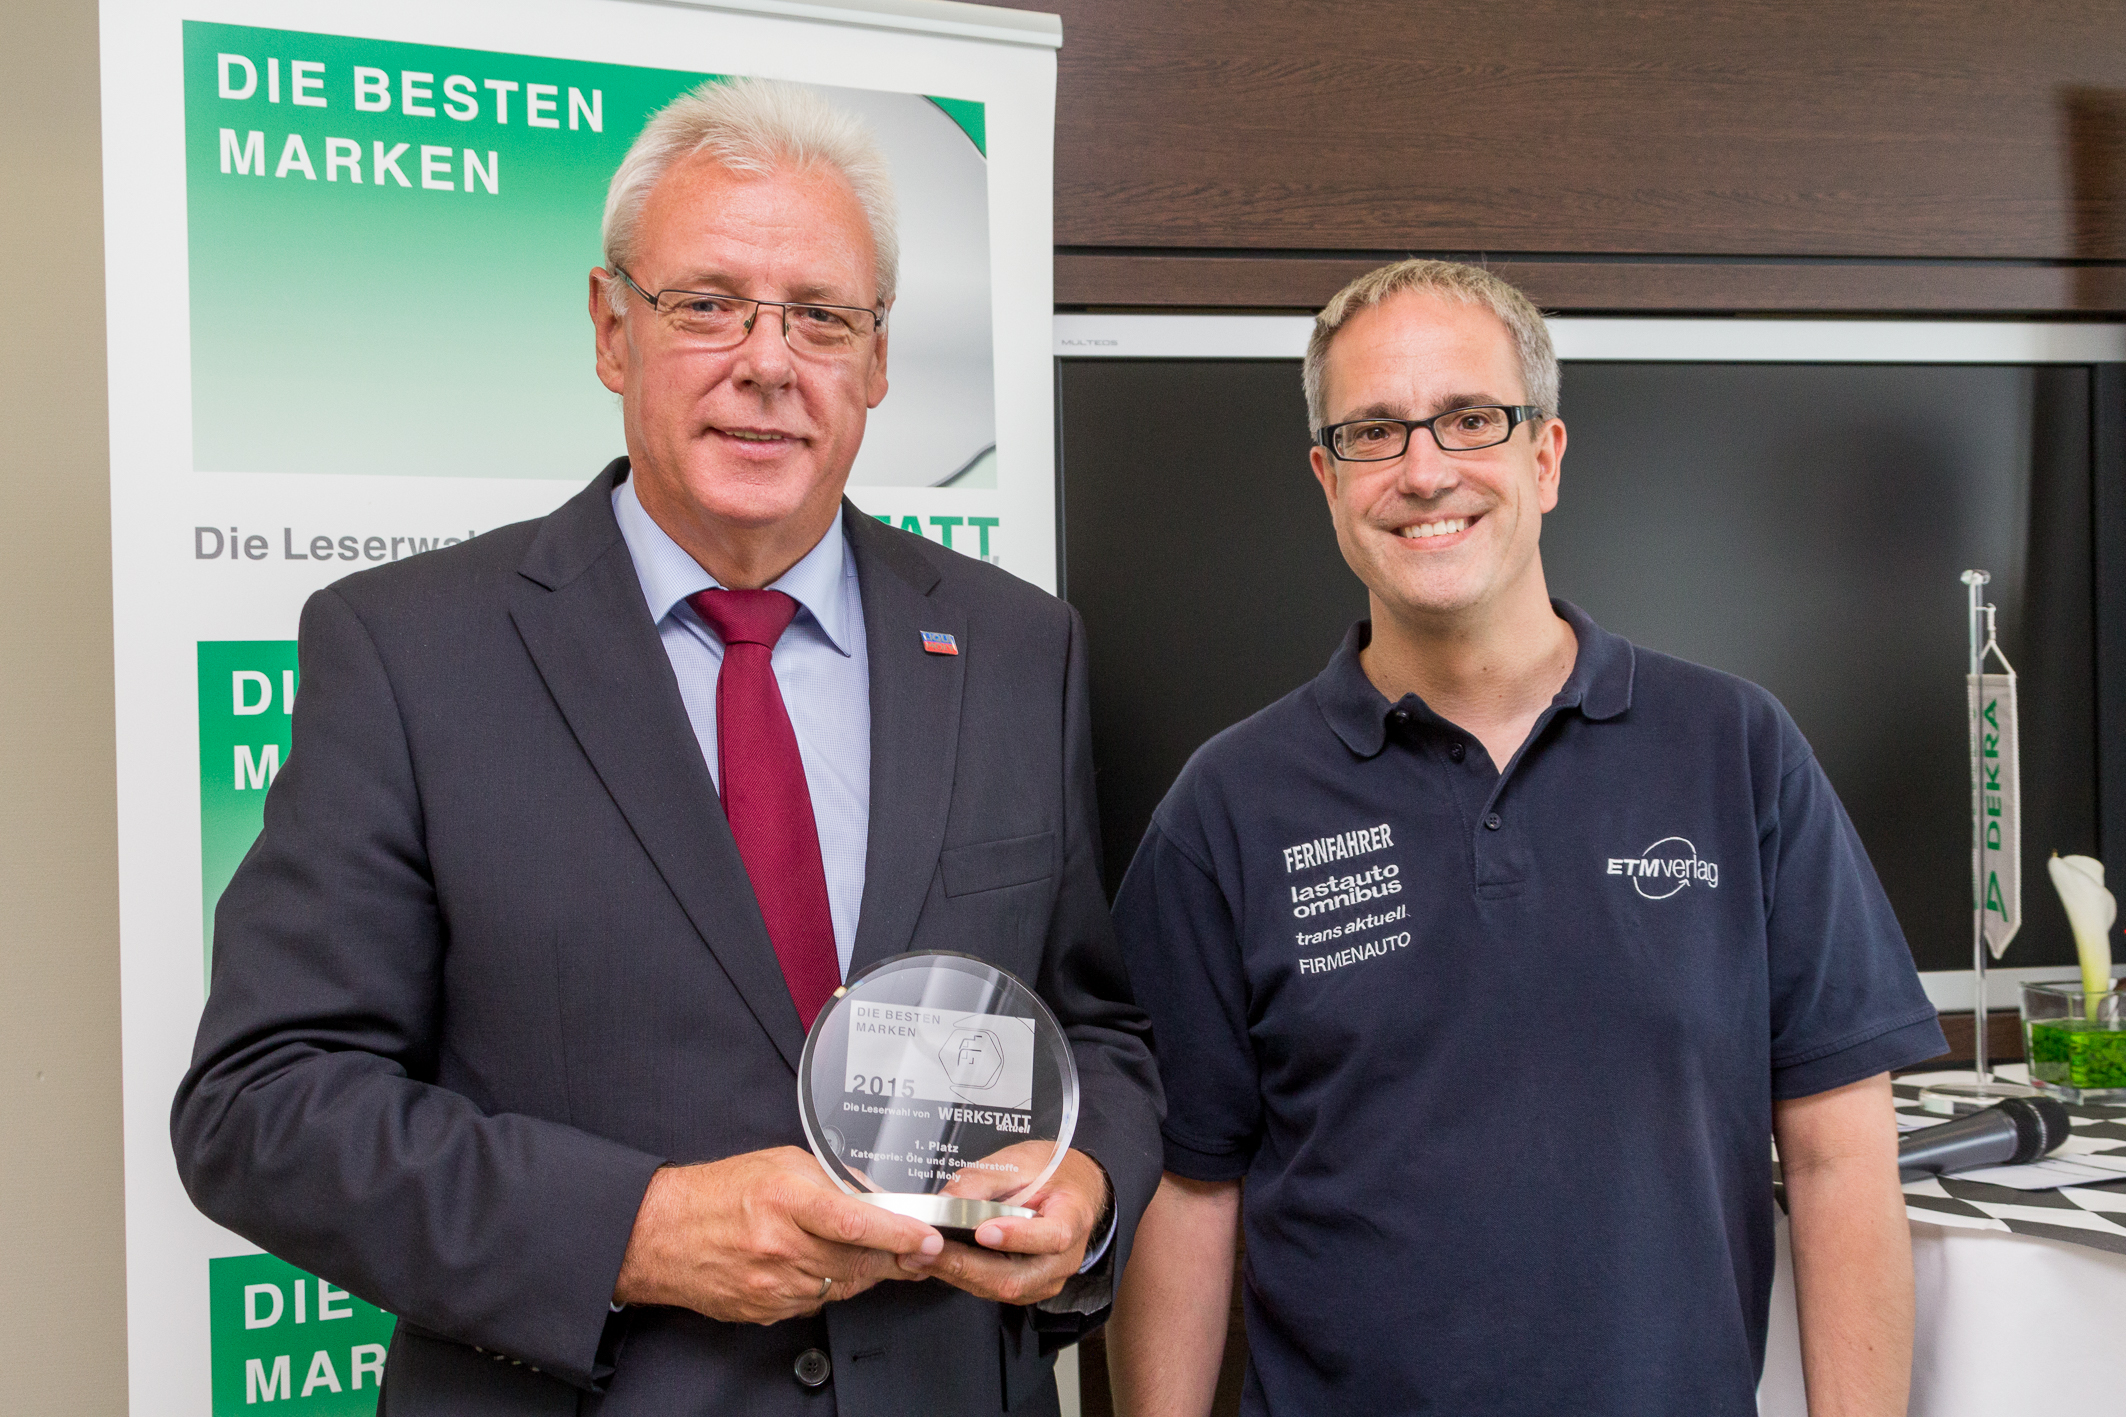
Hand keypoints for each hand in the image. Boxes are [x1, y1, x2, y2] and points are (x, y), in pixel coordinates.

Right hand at [613, 1146, 943, 1324]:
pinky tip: (818, 1265)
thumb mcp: (781, 1163)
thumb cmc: (718, 1193)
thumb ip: (832, 1178)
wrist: (662, 1234)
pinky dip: (828, 1285)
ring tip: (856, 1248)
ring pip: (844, 1285)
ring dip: (861, 1270)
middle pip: (859, 1260)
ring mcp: (772, 1284)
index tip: (928, 1239)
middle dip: (895, 1255)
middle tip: (916, 1248)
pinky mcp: (766, 1310)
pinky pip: (817, 1302)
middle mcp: (780, 1245)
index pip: (855, 1221)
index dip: (899, 1233)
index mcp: (785, 1199)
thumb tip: (876, 1197)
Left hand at [897, 1146, 1108, 1305]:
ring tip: (921, 1257)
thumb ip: (985, 1179)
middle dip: (967, 1266)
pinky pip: (994, 1289)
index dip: (1017, 1236)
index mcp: (1073, 1218)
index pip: (1052, 1236)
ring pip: (1002, 1288)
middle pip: (1018, 1276)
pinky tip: (938, 1263)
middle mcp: (1064, 1258)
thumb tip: (947, 1200)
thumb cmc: (1052, 1172)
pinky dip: (963, 1278)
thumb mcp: (1021, 1161)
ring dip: (958, 1275)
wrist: (1073, 1189)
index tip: (983, 1230)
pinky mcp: (1029, 1287)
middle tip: (928, 1251)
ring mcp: (1047, 1279)